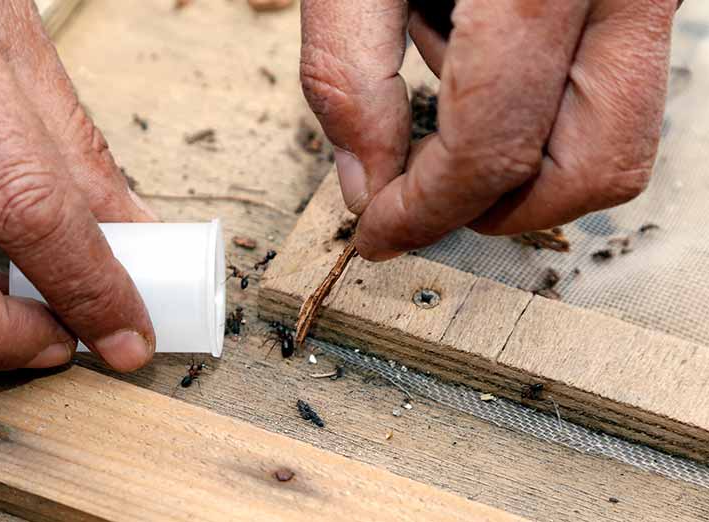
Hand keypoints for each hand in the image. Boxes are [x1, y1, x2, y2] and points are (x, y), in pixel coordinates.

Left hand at [300, 0, 677, 258]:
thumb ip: (347, 78)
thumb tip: (367, 183)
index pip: (497, 145)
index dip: (430, 210)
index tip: (381, 233)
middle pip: (594, 166)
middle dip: (498, 209)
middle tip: (425, 203)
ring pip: (621, 140)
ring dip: (524, 166)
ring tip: (448, 103)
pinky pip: (614, 89)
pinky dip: (543, 112)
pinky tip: (478, 56)